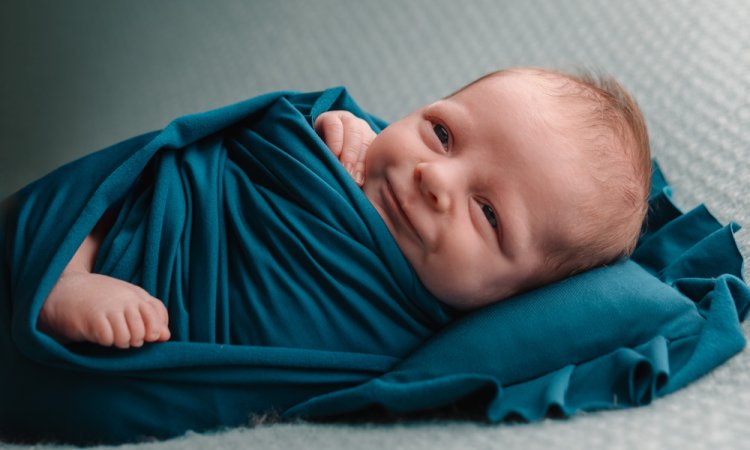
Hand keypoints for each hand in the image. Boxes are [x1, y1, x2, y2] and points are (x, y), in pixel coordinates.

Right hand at [38, 271, 170, 348]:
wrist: (62, 290)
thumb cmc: (97, 298)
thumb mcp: (125, 302)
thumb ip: (148, 316)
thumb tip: (166, 336)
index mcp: (136, 294)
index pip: (158, 314)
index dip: (156, 329)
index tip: (146, 335)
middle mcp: (126, 299)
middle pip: (147, 331)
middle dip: (138, 340)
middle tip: (124, 336)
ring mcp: (111, 308)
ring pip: (130, 338)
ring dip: (121, 342)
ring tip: (110, 335)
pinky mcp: (94, 319)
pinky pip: (110, 340)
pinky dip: (106, 342)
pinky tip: (98, 334)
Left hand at [314, 111, 375, 185]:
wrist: (333, 154)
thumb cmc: (318, 153)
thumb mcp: (315, 150)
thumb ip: (318, 154)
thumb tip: (323, 168)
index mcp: (331, 120)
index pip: (333, 125)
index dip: (334, 141)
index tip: (334, 156)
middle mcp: (349, 122)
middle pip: (353, 132)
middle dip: (350, 154)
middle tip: (347, 172)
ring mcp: (364, 131)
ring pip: (367, 142)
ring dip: (361, 163)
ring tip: (357, 181)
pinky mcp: (374, 144)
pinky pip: (377, 154)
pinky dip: (371, 167)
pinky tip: (366, 180)